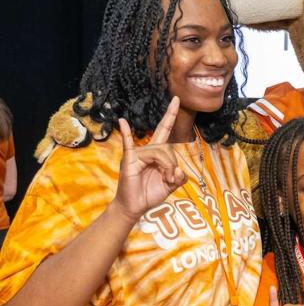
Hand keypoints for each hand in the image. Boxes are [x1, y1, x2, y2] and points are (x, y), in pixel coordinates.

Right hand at [113, 97, 185, 220]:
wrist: (135, 206)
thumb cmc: (150, 193)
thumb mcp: (171, 185)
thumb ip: (179, 177)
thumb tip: (178, 170)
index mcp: (157, 153)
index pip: (165, 130)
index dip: (170, 115)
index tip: (177, 99)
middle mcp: (147, 150)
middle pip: (167, 148)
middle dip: (173, 163)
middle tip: (170, 178)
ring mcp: (137, 154)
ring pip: (160, 152)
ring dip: (167, 167)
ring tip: (165, 179)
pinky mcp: (130, 161)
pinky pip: (128, 145)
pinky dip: (126, 133)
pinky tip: (123, 121)